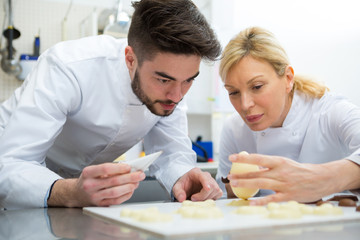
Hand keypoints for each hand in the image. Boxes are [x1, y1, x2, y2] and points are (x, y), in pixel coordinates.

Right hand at [47, 163, 145, 206]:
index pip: (106, 169)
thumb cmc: (88, 179)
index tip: (129, 166)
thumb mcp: (94, 170)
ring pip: (115, 192)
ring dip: (129, 187)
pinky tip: (131, 190)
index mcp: (88, 173)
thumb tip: (128, 168)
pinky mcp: (100, 204)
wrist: (76, 193)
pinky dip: (126, 195)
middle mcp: (90, 185)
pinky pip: (116, 201)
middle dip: (130, 177)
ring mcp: (94, 196)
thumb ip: (110, 169)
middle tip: (140, 174)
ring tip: (137, 182)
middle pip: (113, 181)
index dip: (119, 168)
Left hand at [172, 168, 222, 201]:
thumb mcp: (177, 187)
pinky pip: (219, 193)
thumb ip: (178, 192)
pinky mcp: (215, 188)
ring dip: (207, 198)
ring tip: (198, 199)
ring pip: (216, 190)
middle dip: (203, 195)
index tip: (207, 188)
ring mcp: (212, 181)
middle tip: (193, 199)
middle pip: (212, 185)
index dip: (206, 182)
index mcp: (196, 173)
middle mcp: (206, 176)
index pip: (204, 176)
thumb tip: (182, 198)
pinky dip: (212, 198)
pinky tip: (204, 199)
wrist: (187, 185)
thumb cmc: (183, 184)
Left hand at [227, 153, 359, 204]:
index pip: (258, 158)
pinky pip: (272, 199)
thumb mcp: (285, 163)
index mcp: (279, 162)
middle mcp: (280, 172)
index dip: (243, 158)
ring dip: (246, 184)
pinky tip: (251, 202)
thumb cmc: (301, 170)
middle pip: (257, 172)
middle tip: (229, 175)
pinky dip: (261, 201)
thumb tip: (254, 166)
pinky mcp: (288, 196)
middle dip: (241, 174)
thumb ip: (270, 166)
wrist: (322, 178)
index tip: (231, 157)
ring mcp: (284, 184)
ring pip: (261, 183)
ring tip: (234, 183)